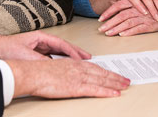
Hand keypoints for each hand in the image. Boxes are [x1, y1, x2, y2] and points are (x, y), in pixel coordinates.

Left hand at [0, 30, 90, 62]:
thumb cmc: (6, 48)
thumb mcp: (25, 55)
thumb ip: (39, 60)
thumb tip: (52, 66)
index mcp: (40, 37)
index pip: (61, 44)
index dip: (72, 51)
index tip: (81, 58)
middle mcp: (41, 41)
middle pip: (63, 46)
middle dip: (76, 52)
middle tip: (88, 57)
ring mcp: (39, 46)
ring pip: (59, 52)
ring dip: (69, 56)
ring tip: (81, 61)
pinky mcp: (36, 53)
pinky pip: (52, 57)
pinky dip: (60, 61)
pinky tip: (65, 66)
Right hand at [9, 59, 129, 98]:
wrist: (31, 73)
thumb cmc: (38, 72)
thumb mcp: (55, 68)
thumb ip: (66, 71)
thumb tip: (70, 76)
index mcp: (73, 64)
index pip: (94, 67)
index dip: (106, 71)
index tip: (114, 74)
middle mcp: (78, 68)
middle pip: (101, 72)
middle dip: (115, 76)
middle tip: (126, 80)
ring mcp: (78, 77)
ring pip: (102, 80)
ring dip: (115, 83)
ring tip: (125, 85)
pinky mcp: (76, 87)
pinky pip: (95, 89)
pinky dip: (107, 91)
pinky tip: (115, 93)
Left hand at [98, 0, 157, 35]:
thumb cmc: (154, 7)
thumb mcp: (141, 3)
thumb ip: (129, 4)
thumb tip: (114, 4)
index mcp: (134, 2)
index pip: (118, 6)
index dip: (108, 12)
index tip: (100, 19)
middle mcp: (137, 9)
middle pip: (120, 15)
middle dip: (109, 23)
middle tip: (100, 29)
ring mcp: (143, 17)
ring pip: (127, 23)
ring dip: (116, 29)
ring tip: (108, 34)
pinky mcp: (149, 25)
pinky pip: (137, 29)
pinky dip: (129, 32)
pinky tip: (122, 35)